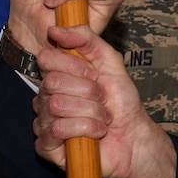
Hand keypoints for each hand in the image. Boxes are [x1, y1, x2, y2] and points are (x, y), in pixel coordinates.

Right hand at [32, 25, 177, 177]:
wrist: (134, 136)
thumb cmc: (120, 101)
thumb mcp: (109, 60)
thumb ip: (86, 39)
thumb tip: (55, 29)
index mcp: (56, 76)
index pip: (46, 59)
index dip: (74, 66)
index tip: (95, 76)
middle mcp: (45, 98)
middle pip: (52, 83)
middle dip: (88, 92)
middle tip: (102, 100)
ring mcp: (44, 123)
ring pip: (57, 107)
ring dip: (91, 112)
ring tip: (102, 118)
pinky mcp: (46, 147)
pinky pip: (56, 130)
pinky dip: (85, 129)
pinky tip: (96, 133)